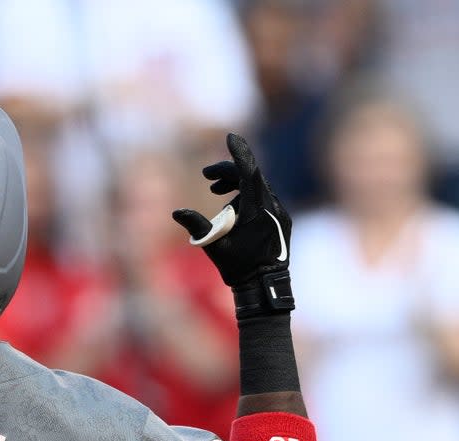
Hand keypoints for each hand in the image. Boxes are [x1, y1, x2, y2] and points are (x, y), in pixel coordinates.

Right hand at [172, 133, 293, 317]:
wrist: (264, 287)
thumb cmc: (237, 268)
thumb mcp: (212, 247)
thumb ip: (197, 226)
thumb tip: (177, 211)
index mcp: (256, 209)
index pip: (249, 171)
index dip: (238, 153)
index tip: (230, 136)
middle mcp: (272, 206)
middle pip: (251, 176)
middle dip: (227, 172)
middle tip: (206, 176)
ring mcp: (280, 212)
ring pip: (258, 186)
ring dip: (236, 184)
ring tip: (216, 193)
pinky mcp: (281, 218)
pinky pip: (264, 198)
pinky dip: (247, 196)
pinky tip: (232, 208)